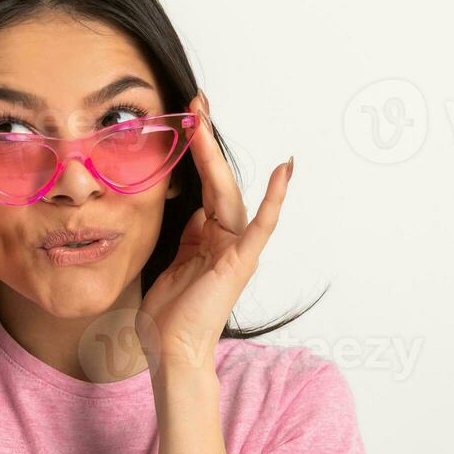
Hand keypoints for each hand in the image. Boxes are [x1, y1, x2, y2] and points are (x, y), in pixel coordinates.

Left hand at [137, 92, 292, 373]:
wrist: (172, 351)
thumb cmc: (169, 316)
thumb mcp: (173, 262)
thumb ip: (187, 234)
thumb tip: (195, 210)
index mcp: (208, 237)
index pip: (204, 185)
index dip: (197, 152)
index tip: (188, 118)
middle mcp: (226, 238)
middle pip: (217, 181)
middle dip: (206, 142)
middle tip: (197, 103)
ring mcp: (236, 248)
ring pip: (229, 194)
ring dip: (216, 157)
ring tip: (205, 120)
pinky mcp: (240, 262)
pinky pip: (260, 226)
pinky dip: (274, 199)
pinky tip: (284, 172)